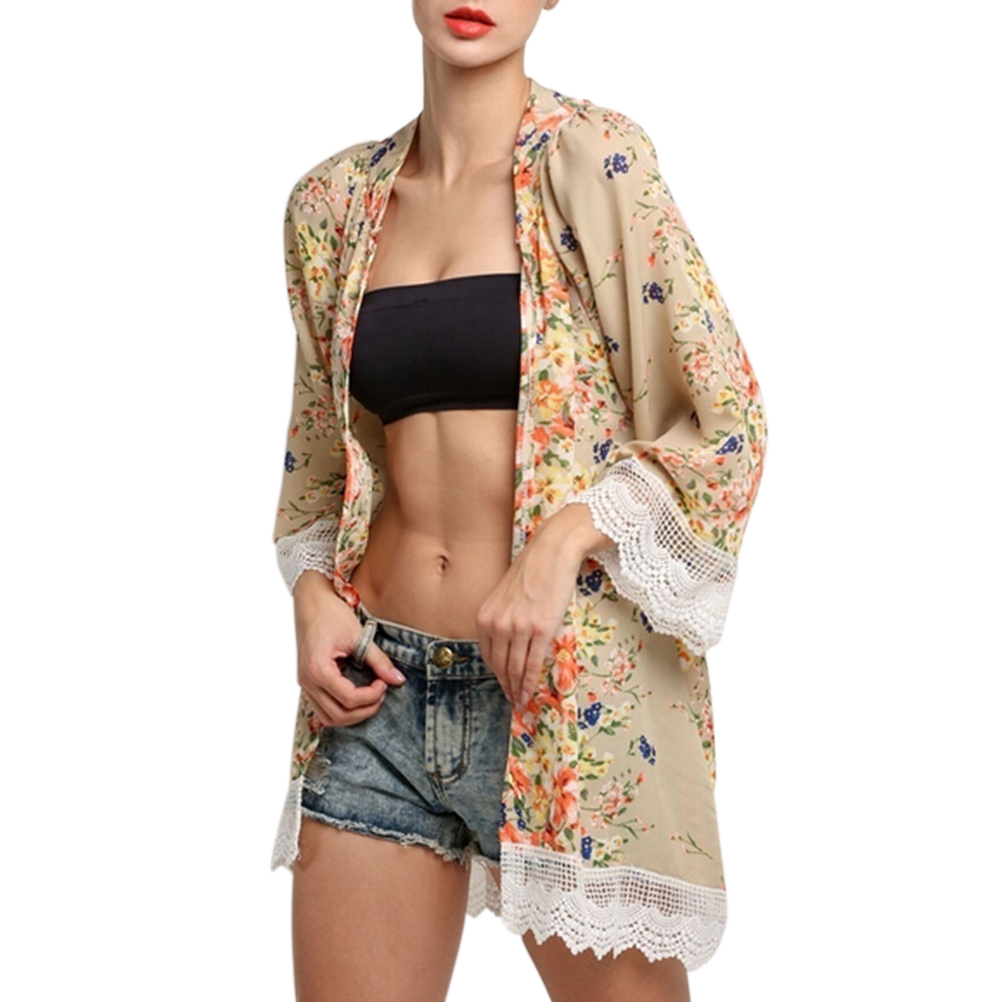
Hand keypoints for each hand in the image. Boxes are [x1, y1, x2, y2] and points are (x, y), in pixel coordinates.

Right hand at [293, 571, 406, 726]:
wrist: (311, 600)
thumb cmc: (331, 613)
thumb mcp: (358, 636)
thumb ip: (378, 661)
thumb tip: (397, 679)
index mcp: (318, 669)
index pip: (348, 699)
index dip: (372, 696)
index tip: (384, 683)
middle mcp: (307, 681)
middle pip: (338, 716)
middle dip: (365, 710)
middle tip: (381, 691)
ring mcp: (305, 683)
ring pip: (328, 718)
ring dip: (352, 714)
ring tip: (370, 696)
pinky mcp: (308, 682)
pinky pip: (322, 708)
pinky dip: (341, 708)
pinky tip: (357, 695)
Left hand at [475, 521, 585, 712]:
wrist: (551, 553)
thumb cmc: (531, 572)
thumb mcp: (505, 597)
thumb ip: (502, 620)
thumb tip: (508, 644)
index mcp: (485, 616)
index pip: (488, 655)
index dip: (496, 675)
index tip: (503, 686)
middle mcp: (498, 624)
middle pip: (500, 666)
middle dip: (506, 687)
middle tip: (513, 701)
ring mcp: (519, 628)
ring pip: (515, 668)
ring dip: (517, 689)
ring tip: (521, 702)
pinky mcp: (540, 629)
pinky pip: (532, 664)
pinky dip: (529, 682)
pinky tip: (529, 693)